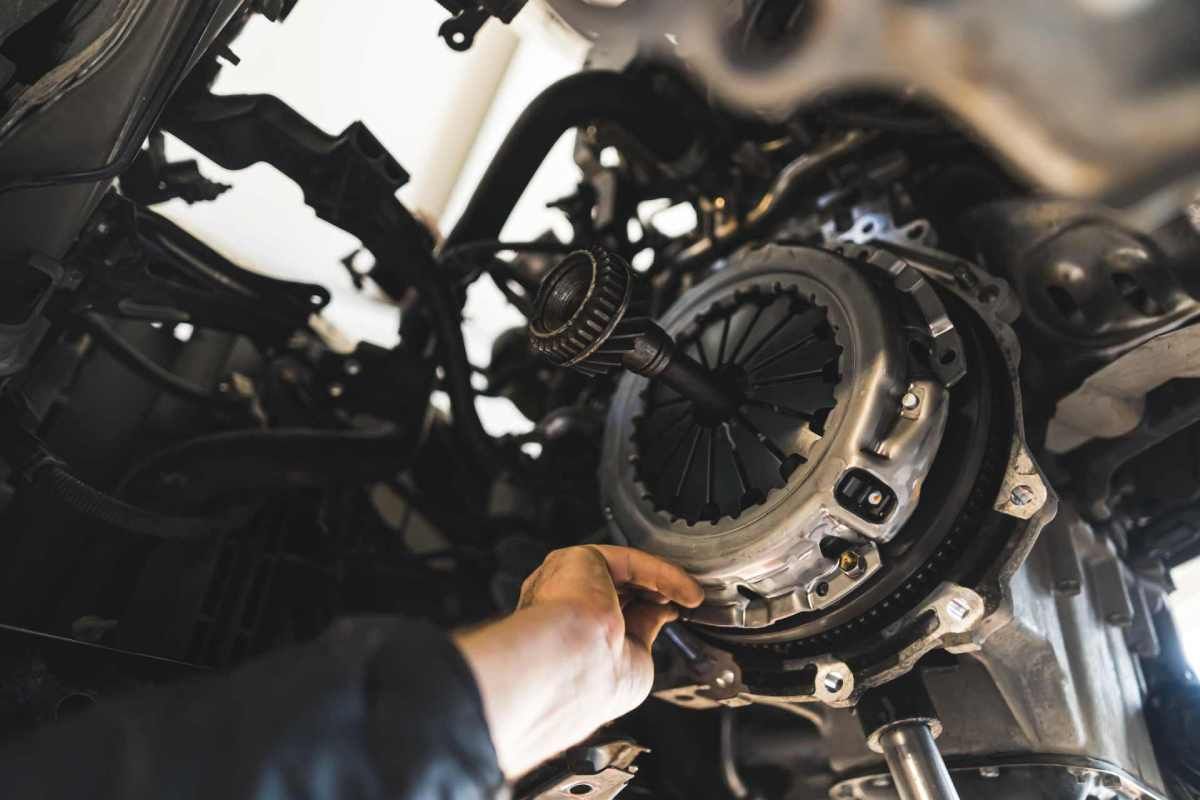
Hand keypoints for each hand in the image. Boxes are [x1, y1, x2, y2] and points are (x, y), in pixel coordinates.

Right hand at [453, 545, 702, 778]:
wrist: (570, 667)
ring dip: (661, 583)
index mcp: (564, 638)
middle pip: (614, 590)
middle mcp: (560, 608)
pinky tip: (686, 589)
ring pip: (623, 573)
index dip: (642, 615)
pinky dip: (662, 573)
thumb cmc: (590, 683)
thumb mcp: (632, 663)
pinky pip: (630, 562)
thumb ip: (644, 632)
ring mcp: (567, 582)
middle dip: (651, 595)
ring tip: (691, 597)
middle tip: (684, 603)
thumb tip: (664, 613)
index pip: (606, 618)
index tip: (670, 618)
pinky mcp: (581, 560)